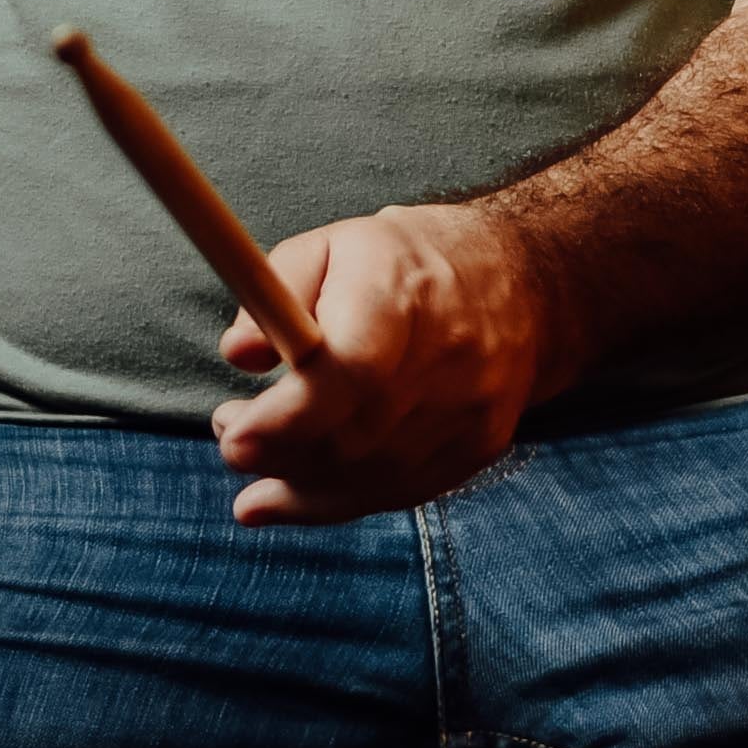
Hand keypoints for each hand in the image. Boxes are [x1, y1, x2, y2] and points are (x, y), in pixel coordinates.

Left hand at [212, 203, 574, 524]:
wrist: (520, 286)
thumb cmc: (404, 262)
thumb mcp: (332, 244)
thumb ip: (274, 287)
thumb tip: (240, 353)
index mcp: (405, 294)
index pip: (352, 373)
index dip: (287, 418)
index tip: (232, 437)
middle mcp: (449, 359)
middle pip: (353, 437)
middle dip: (275, 449)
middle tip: (226, 428)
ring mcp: (469, 413)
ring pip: (367, 477)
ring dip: (293, 478)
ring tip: (251, 450)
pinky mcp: (476, 449)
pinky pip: (393, 494)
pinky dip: (328, 502)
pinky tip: (278, 497)